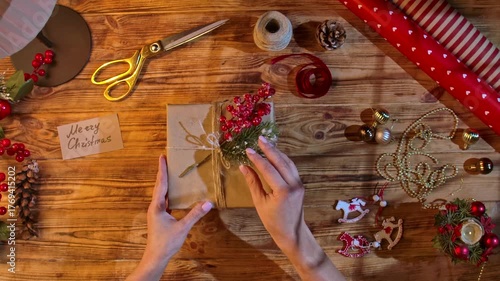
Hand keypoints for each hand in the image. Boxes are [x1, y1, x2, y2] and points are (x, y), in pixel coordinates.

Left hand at [127, 155, 211, 280]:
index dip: (162, 170)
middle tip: (166, 160)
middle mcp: (154, 206)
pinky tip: (174, 193)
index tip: (162, 157)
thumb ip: (195, 214)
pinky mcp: (159, 217)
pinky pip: (164, 201)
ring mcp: (156, 212)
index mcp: (157, 206)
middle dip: (162, 173)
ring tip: (171, 173)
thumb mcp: (182, 227)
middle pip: (159, 186)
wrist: (156, 257)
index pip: (160, 184)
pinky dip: (169, 193)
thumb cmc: (166, 242)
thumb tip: (208, 202)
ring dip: (165, 182)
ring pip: (161, 193)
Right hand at [240, 137, 344, 280]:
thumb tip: (244, 166)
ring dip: (277, 152)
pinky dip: (282, 159)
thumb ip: (253, 182)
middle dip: (269, 149)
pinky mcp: (299, 184)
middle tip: (259, 138)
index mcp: (282, 190)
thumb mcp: (260, 202)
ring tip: (266, 143)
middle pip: (280, 161)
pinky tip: (275, 154)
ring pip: (288, 162)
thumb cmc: (273, 221)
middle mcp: (293, 184)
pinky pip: (291, 167)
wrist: (291, 232)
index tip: (247, 149)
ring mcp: (298, 183)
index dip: (257, 158)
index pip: (268, 169)